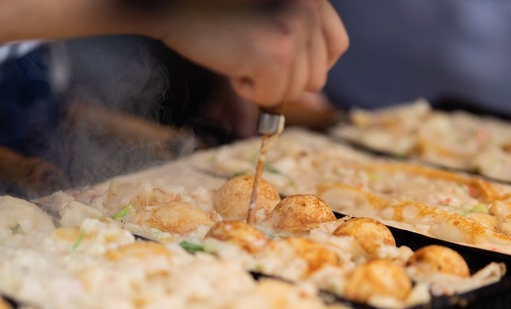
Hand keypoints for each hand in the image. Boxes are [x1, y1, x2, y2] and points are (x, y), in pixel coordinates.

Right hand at [157, 0, 348, 107]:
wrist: (173, 3)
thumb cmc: (214, 11)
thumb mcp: (269, 13)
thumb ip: (297, 35)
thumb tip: (315, 88)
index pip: (337, 46)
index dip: (311, 64)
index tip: (285, 66)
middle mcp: (310, 10)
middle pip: (316, 77)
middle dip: (281, 78)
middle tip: (248, 55)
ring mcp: (295, 31)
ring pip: (294, 92)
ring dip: (263, 83)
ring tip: (238, 54)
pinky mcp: (276, 54)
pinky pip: (271, 97)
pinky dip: (248, 90)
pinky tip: (230, 63)